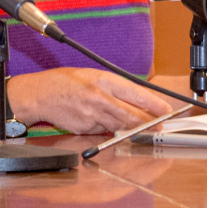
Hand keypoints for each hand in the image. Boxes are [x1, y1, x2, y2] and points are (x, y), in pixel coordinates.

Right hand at [7, 67, 175, 134]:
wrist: (40, 94)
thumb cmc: (66, 83)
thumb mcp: (93, 76)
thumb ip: (115, 89)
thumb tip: (138, 101)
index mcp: (104, 80)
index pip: (136, 95)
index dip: (154, 105)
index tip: (166, 111)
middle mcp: (99, 97)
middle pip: (132, 115)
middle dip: (149, 123)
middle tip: (160, 128)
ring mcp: (92, 115)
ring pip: (120, 126)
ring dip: (131, 129)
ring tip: (139, 130)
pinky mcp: (85, 128)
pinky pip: (103, 131)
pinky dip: (108, 130)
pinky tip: (101, 122)